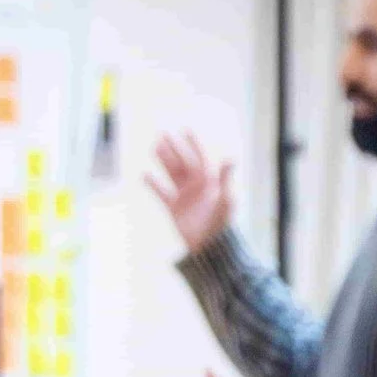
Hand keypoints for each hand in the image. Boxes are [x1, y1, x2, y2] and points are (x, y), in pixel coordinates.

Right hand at [146, 132, 234, 254]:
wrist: (209, 246)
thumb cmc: (222, 223)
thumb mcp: (226, 199)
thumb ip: (226, 178)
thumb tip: (231, 157)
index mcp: (210, 182)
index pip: (200, 158)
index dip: (194, 144)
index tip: (186, 130)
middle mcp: (197, 186)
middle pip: (183, 162)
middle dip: (174, 148)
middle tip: (163, 133)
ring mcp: (185, 196)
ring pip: (172, 173)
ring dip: (164, 160)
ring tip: (155, 146)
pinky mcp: (174, 208)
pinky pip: (162, 193)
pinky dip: (154, 184)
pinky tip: (145, 174)